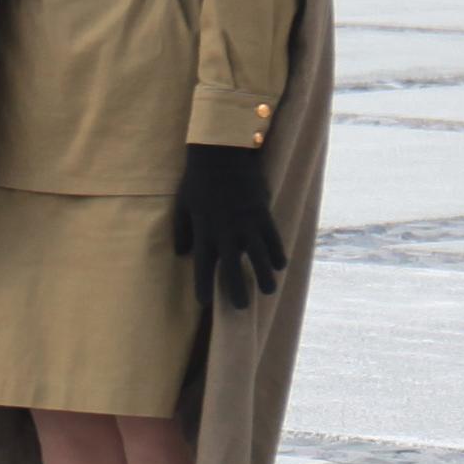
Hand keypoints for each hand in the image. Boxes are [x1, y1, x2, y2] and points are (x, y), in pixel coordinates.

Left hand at [172, 142, 287, 310]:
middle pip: (232, 268)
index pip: (203, 267)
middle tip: (241, 308)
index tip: (205, 303)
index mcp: (204, 232)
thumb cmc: (197, 180)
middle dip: (236, 290)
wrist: (222, 155)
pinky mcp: (262, 213)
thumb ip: (182, 231)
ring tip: (269, 291)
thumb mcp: (182, 206)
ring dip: (265, 275)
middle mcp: (226, 233)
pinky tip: (281, 265)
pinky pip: (273, 238)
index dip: (203, 286)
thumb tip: (182, 254)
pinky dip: (277, 252)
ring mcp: (246, 224)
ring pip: (258, 257)